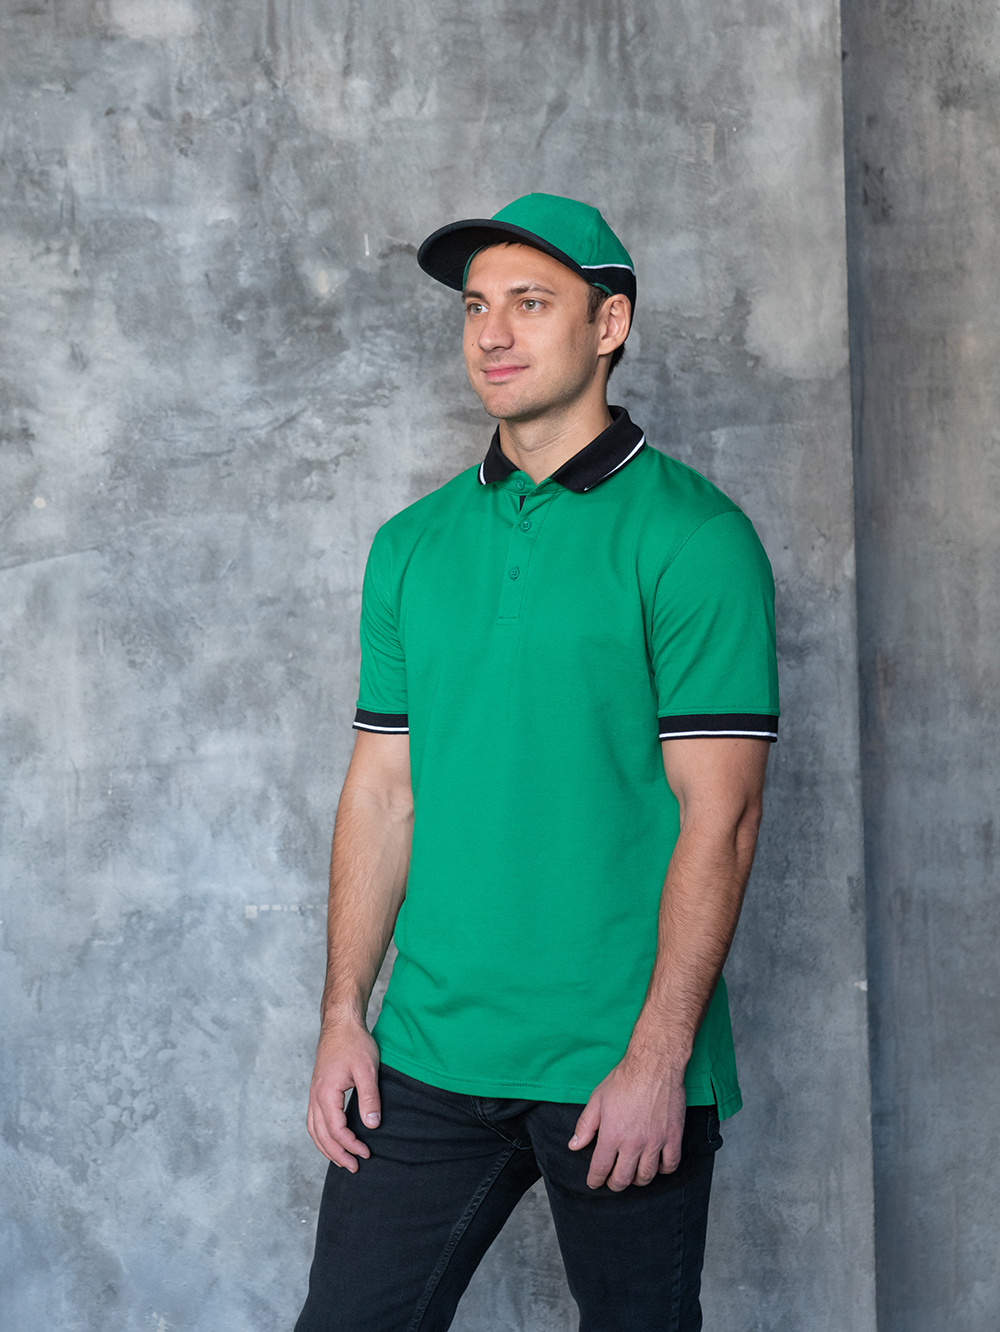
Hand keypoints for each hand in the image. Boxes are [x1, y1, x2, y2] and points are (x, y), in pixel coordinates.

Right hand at [306, 1021, 381, 1170]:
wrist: (340, 1023)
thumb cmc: (354, 1043)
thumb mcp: (367, 1069)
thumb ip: (369, 1098)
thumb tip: (372, 1125)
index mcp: (326, 1094)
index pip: (336, 1131)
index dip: (351, 1145)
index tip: (367, 1153)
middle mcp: (315, 1096)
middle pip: (321, 1136)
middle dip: (337, 1154)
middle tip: (354, 1167)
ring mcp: (314, 1094)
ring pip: (314, 1130)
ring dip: (326, 1148)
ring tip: (342, 1161)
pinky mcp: (317, 1090)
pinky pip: (314, 1120)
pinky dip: (321, 1136)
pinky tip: (332, 1140)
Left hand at [568, 1054, 686, 1190]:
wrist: (653, 1066)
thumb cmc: (624, 1080)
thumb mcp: (597, 1100)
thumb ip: (585, 1126)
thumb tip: (574, 1146)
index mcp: (612, 1135)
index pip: (601, 1168)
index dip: (595, 1180)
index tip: (594, 1183)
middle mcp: (633, 1143)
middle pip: (623, 1179)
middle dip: (614, 1185)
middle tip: (612, 1182)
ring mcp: (655, 1142)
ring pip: (646, 1176)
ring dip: (637, 1180)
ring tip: (633, 1175)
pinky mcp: (673, 1136)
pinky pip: (670, 1165)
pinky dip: (663, 1170)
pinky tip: (657, 1165)